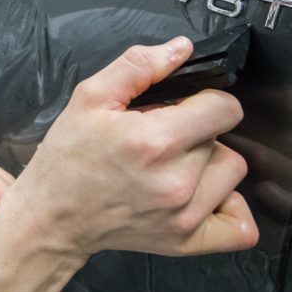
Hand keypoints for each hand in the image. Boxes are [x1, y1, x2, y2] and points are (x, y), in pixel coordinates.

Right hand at [9, 36, 257, 259]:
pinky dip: (229, 208)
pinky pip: (240, 227)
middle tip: (158, 139)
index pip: (223, 107)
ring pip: (232, 172)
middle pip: (224, 138)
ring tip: (173, 166)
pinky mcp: (188, 242)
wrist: (51, 218)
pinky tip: (201, 196)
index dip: (202, 99)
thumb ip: (138, 66)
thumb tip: (182, 48)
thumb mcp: (90, 98)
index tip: (178, 108)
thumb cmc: (68, 158)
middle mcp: (177, 182)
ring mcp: (185, 216)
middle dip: (196, 131)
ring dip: (210, 163)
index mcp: (155, 141)